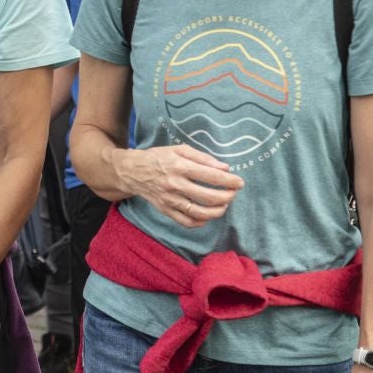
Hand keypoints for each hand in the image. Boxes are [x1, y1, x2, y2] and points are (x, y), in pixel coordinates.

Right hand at [114, 144, 242, 227]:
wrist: (133, 171)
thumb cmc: (158, 157)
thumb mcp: (179, 150)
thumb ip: (203, 157)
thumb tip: (225, 167)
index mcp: (180, 166)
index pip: (211, 176)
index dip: (229, 180)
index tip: (240, 182)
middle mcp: (175, 184)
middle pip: (208, 196)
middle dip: (227, 196)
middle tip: (233, 193)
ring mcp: (170, 200)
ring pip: (199, 212)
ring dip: (217, 211)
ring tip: (224, 205)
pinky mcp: (166, 211)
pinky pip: (186, 222)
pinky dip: (201, 222)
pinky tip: (208, 216)